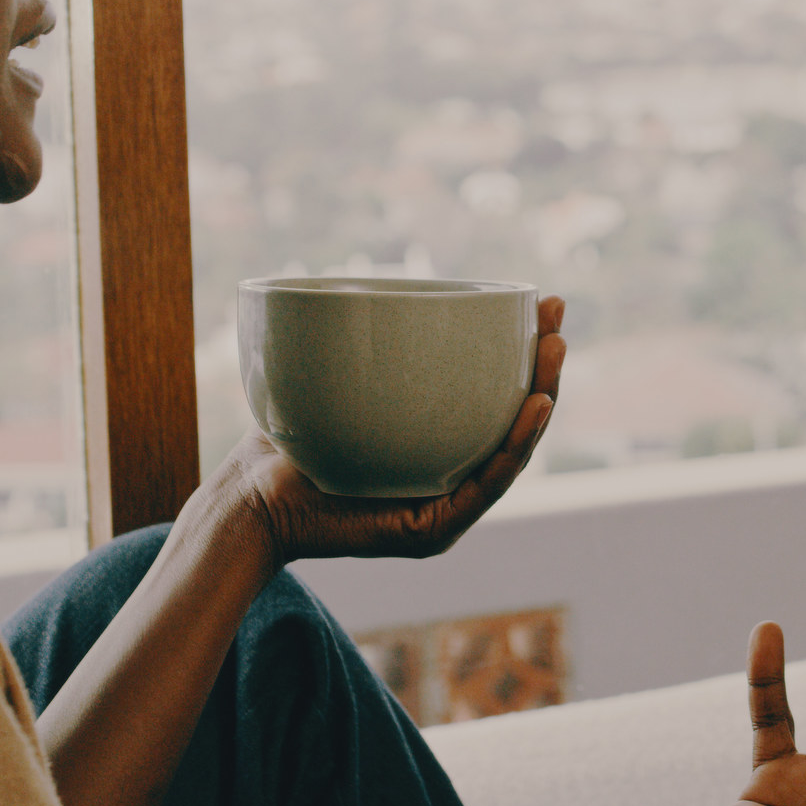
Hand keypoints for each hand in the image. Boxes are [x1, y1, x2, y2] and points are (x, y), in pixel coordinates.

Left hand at [204, 294, 566, 564]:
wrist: (249, 499)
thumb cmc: (288, 438)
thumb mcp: (341, 373)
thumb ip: (374, 338)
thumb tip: (386, 272)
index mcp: (442, 446)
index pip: (496, 397)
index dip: (525, 353)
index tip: (544, 304)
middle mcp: (451, 479)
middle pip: (514, 422)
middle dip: (545, 369)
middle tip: (557, 321)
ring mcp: (445, 510)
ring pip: (511, 454)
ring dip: (542, 402)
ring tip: (554, 355)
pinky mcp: (431, 533)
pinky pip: (483, 488)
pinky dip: (513, 448)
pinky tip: (533, 409)